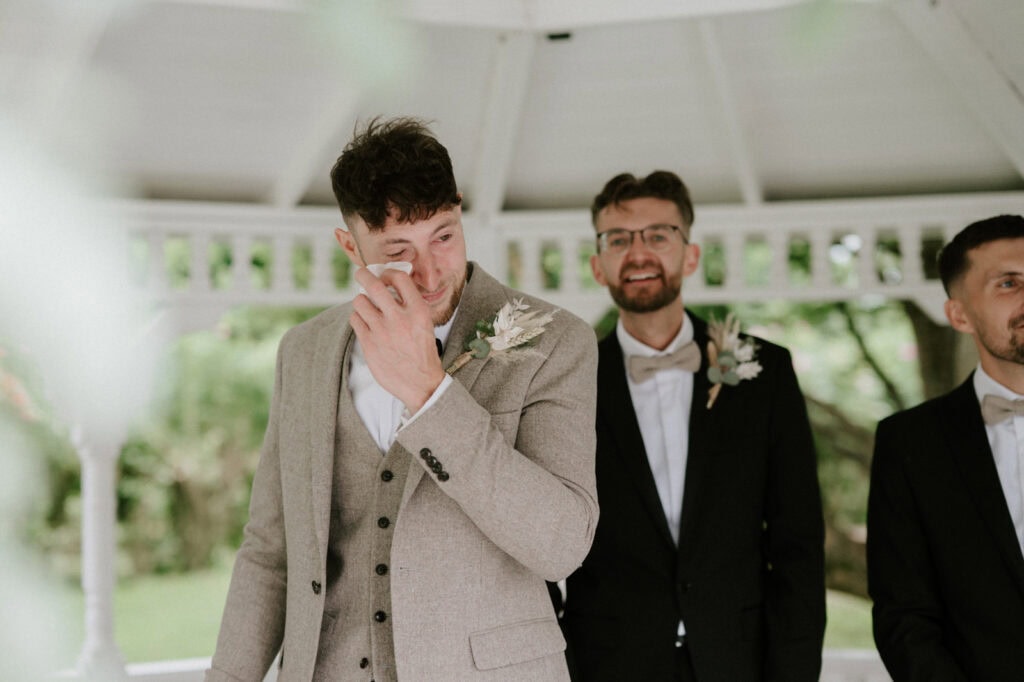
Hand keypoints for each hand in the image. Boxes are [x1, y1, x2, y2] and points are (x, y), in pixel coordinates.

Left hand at [350, 266, 445, 412]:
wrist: (421, 383)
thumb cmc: (423, 354)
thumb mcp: (426, 325)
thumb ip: (410, 306)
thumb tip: (391, 288)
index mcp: (418, 311)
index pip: (399, 278)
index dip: (388, 273)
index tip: (384, 276)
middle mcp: (399, 318)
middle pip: (373, 285)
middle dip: (364, 275)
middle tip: (361, 274)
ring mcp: (382, 331)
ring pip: (359, 301)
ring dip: (361, 300)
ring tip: (366, 306)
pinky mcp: (369, 343)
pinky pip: (355, 319)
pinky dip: (358, 317)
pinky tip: (364, 322)